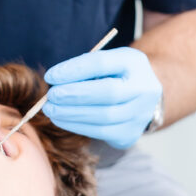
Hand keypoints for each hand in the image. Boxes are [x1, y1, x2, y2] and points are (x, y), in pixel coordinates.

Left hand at [43, 47, 162, 149]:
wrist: (141, 95)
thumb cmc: (115, 74)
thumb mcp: (105, 62)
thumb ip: (84, 68)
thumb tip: (55, 81)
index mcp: (134, 62)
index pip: (103, 63)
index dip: (74, 70)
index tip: (51, 76)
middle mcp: (144, 88)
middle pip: (108, 93)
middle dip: (74, 95)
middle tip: (51, 96)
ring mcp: (141, 113)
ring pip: (104, 116)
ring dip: (72, 114)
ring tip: (51, 109)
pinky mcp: (131, 133)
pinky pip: (101, 132)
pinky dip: (77, 126)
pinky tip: (61, 120)